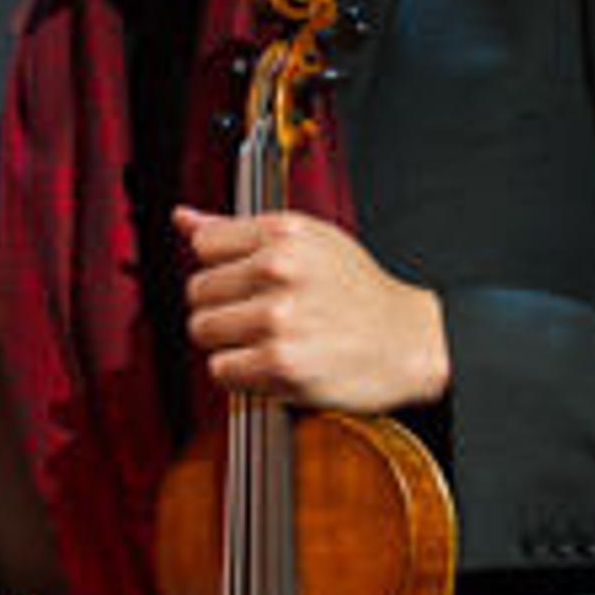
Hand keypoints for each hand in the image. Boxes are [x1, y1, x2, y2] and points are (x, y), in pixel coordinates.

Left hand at [173, 207, 451, 411]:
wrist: (411, 342)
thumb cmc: (357, 293)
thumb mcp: (307, 242)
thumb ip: (238, 230)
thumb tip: (183, 219)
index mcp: (285, 232)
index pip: (204, 245)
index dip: (222, 268)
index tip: (247, 281)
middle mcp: (281, 269)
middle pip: (197, 291)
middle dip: (223, 307)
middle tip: (262, 316)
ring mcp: (280, 317)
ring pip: (204, 331)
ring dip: (229, 343)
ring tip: (268, 340)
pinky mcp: (282, 362)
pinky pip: (222, 370)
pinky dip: (241, 375)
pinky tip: (272, 364)